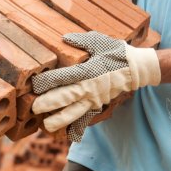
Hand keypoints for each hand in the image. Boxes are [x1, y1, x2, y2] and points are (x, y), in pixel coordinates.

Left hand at [31, 31, 160, 139]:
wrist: (137, 69)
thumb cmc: (117, 53)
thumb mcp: (99, 41)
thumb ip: (80, 40)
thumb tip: (64, 38)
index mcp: (87, 70)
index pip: (62, 77)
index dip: (47, 81)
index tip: (33, 84)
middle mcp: (89, 87)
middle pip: (65, 97)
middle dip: (48, 103)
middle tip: (34, 108)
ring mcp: (94, 98)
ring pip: (74, 112)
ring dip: (59, 120)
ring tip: (46, 126)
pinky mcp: (98, 105)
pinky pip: (86, 117)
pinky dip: (76, 126)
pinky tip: (65, 133)